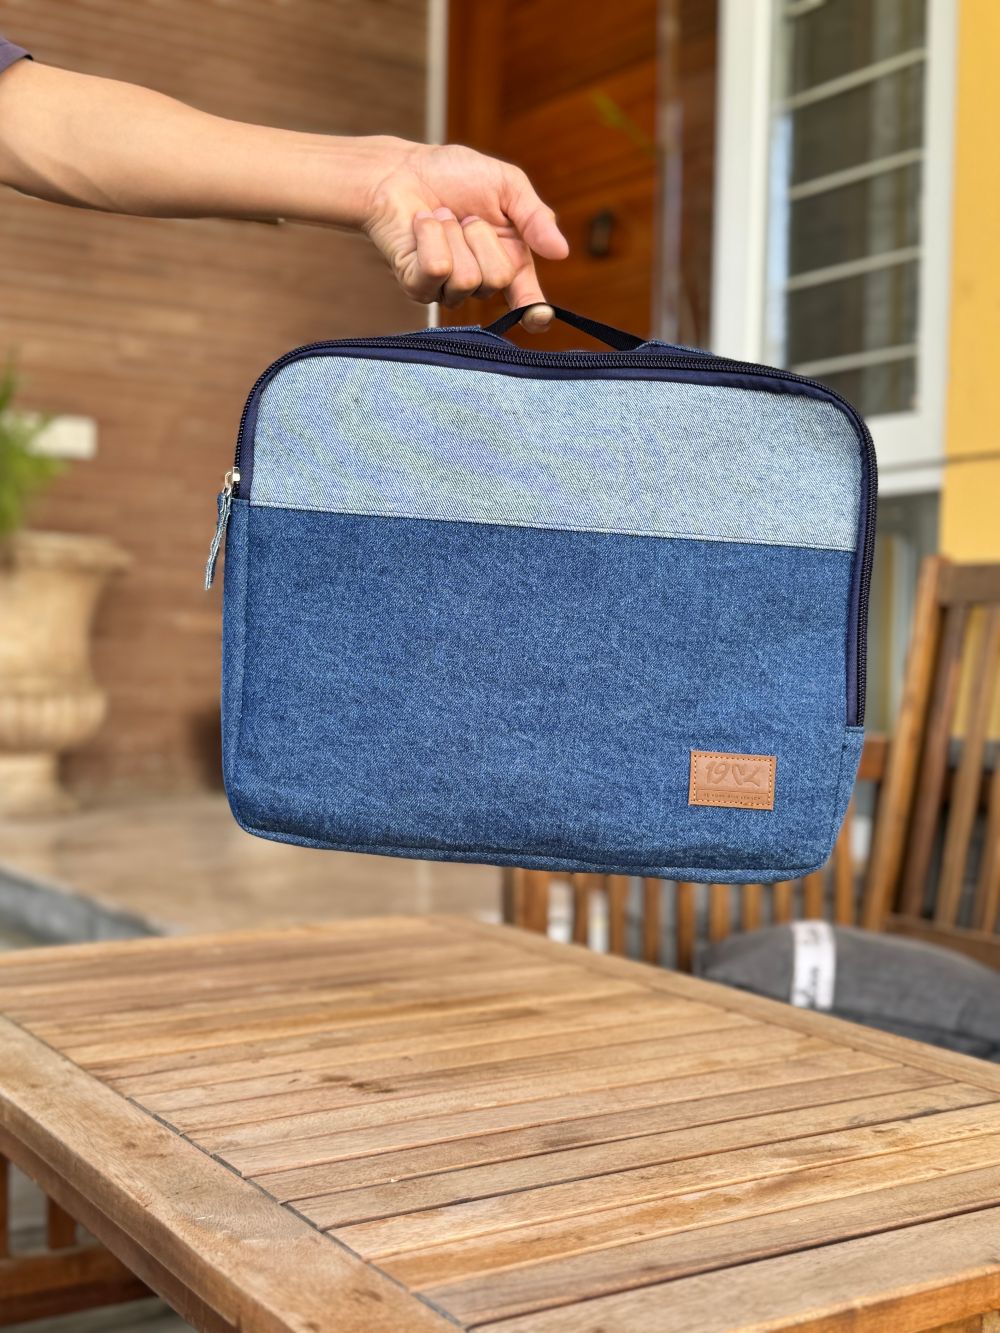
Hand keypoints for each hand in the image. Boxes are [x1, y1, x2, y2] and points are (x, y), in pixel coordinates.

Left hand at [360, 140, 568, 329]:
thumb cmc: (454, 175)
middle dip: (481, 236)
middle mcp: (480, 283)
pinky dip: (431, 235)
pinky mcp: (417, 287)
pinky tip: (423, 224)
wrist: (401, 169)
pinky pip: (437, 270)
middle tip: (466, 217)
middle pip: (498, 278)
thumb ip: (535, 217)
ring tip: (441, 216)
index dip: (535, 314)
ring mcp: (446, 290)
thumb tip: (561, 252)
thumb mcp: (507, 185)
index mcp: (509, 263)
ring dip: (453, 233)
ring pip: (467, 279)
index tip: (539, 317)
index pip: (527, 303)